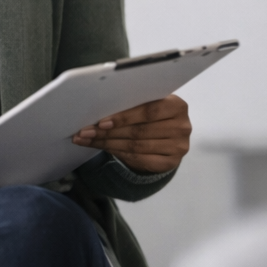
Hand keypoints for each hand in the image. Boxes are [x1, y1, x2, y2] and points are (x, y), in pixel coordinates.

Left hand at [71, 95, 191, 173]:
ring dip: (107, 144)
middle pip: (139, 131)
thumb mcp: (147, 103)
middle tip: (85, 132)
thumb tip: (97, 108)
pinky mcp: (171, 162)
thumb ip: (131, 104)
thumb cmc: (152, 113)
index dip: (123, 117)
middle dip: (108, 132)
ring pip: (136, 146)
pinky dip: (117, 154)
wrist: (168, 135)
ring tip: (86, 140)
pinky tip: (102, 148)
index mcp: (177, 105)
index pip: (148, 112)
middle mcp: (182, 126)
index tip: (100, 122)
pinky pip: (139, 159)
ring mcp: (179, 147)